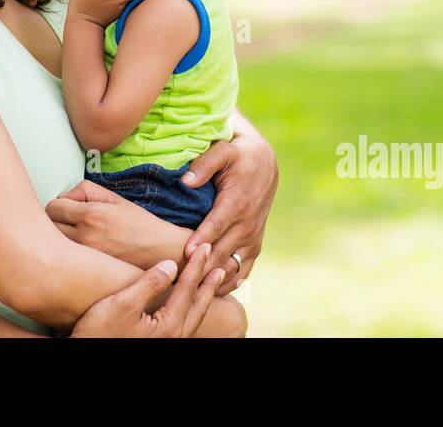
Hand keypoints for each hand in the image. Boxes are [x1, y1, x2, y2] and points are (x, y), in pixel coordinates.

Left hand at [46, 179, 190, 270]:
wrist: (162, 251)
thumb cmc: (139, 223)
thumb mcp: (115, 198)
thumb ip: (86, 190)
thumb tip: (65, 196)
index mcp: (91, 215)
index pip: (53, 207)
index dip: (57, 206)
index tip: (66, 209)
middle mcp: (85, 236)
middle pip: (48, 226)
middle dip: (54, 221)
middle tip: (66, 223)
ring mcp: (86, 257)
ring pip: (54, 245)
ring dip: (57, 239)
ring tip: (71, 238)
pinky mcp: (89, 272)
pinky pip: (66, 261)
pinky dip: (67, 255)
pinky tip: (77, 255)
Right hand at [69, 244, 223, 337]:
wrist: (85, 355)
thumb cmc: (99, 334)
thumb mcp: (122, 304)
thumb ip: (149, 284)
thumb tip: (171, 264)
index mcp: (168, 326)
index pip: (187, 288)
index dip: (196, 265)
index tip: (205, 247)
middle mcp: (174, 338)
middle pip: (199, 306)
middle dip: (209, 283)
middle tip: (222, 264)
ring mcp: (168, 344)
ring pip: (195, 317)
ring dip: (205, 297)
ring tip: (213, 282)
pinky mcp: (160, 345)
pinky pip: (186, 324)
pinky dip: (194, 309)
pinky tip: (190, 305)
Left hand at [182, 118, 277, 295]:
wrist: (265, 163)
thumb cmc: (238, 155)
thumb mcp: (223, 151)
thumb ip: (204, 164)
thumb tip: (185, 181)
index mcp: (237, 203)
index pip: (215, 227)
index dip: (201, 241)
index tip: (185, 255)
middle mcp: (247, 225)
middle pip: (220, 252)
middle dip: (201, 267)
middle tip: (177, 279)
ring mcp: (252, 238)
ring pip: (231, 266)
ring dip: (212, 279)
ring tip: (188, 290)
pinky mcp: (255, 245)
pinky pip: (243, 270)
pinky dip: (228, 283)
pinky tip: (210, 292)